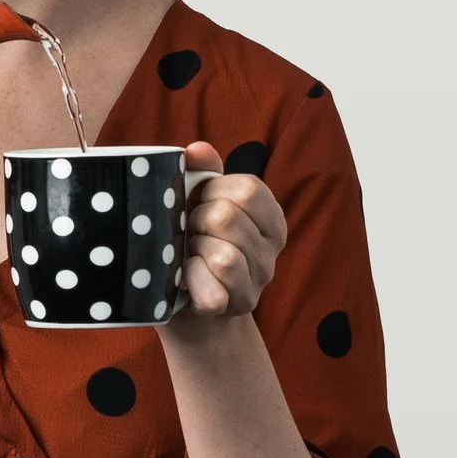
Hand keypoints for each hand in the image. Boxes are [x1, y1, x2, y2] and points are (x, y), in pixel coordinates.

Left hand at [170, 139, 286, 324]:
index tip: (199, 203)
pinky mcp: (239, 306)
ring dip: (193, 251)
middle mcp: (272, 249)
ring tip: (189, 254)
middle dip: (196, 221)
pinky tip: (187, 279)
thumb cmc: (193, 240)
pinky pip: (215, 289)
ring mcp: (259, 280)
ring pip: (224, 256)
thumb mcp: (199, 201)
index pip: (247, 189)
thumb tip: (196, 151)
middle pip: (229, 218)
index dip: (212, 192)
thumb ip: (203, 172)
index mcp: (270, 217)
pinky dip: (192, 281)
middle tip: (190, 232)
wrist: (184, 299)